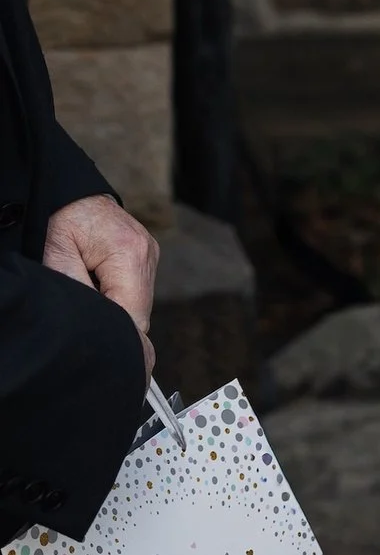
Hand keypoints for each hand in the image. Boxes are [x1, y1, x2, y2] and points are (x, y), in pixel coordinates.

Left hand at [44, 194, 158, 371]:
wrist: (62, 190)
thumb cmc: (55, 218)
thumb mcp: (56, 258)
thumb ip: (81, 296)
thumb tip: (102, 331)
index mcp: (131, 253)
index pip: (135, 316)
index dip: (122, 342)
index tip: (111, 365)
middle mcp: (148, 253)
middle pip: (139, 313)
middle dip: (116, 328)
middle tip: (91, 345)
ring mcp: (148, 254)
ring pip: (138, 304)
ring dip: (115, 314)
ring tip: (86, 311)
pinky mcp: (142, 256)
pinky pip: (133, 291)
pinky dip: (116, 301)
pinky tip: (95, 298)